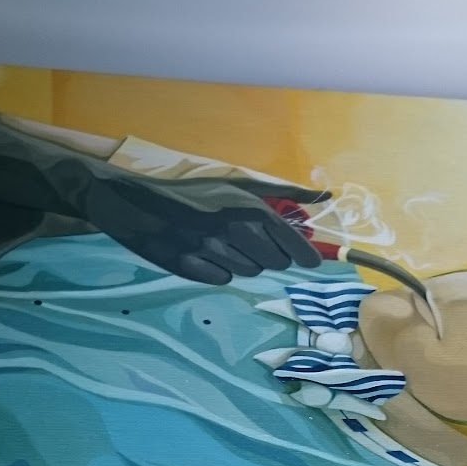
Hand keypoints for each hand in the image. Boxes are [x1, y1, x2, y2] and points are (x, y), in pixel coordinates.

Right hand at [79, 173, 331, 283]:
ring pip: (249, 272)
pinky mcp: (190, 268)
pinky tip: (204, 254)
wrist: (140, 204)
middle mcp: (234, 230)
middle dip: (270, 256)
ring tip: (223, 244)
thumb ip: (285, 194)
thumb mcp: (239, 186)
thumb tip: (326, 197)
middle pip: (274, 262)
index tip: (310, 262)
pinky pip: (222, 279)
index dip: (305, 256)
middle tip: (251, 243)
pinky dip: (217, 270)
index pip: (291, 243)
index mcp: (248, 207)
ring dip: (243, 262)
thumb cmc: (195, 194)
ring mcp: (211, 251)